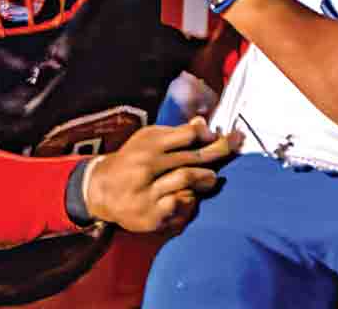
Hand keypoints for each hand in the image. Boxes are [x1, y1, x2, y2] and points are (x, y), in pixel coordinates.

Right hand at [85, 118, 241, 233]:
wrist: (101, 191)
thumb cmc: (131, 160)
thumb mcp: (147, 139)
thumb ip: (175, 133)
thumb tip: (203, 122)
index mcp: (149, 145)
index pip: (187, 135)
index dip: (209, 134)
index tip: (221, 135)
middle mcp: (147, 166)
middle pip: (193, 158)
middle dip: (219, 152)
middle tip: (235, 147)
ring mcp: (149, 191)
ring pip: (188, 180)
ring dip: (206, 178)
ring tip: (212, 177)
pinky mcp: (151, 214)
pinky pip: (181, 204)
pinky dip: (191, 199)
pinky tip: (192, 196)